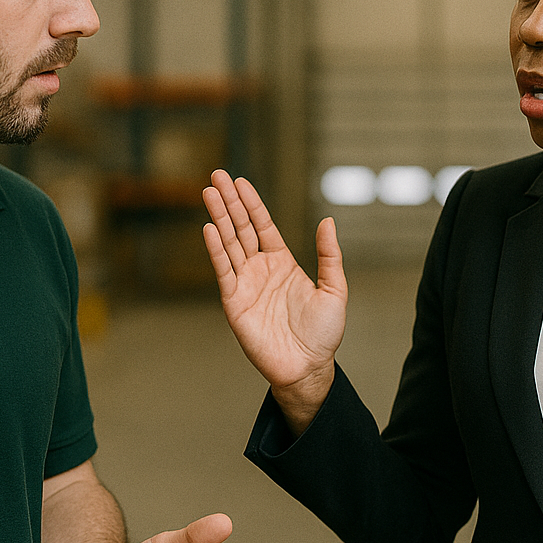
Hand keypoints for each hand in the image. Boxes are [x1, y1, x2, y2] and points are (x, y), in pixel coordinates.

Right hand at [202, 170, 346, 429]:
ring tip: (208, 192)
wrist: (308, 367)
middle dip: (229, 201)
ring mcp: (245, 284)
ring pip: (229, 243)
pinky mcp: (234, 302)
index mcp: (283, 262)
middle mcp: (260, 269)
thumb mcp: (335, 289)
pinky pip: (223, 270)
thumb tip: (328, 220)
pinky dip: (215, 249)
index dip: (251, 202)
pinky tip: (209, 228)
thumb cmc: (324, 333)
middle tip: (216, 175)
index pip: (262, 225)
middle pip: (241, 227)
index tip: (240, 180)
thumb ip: (329, 255)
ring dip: (218, 217)